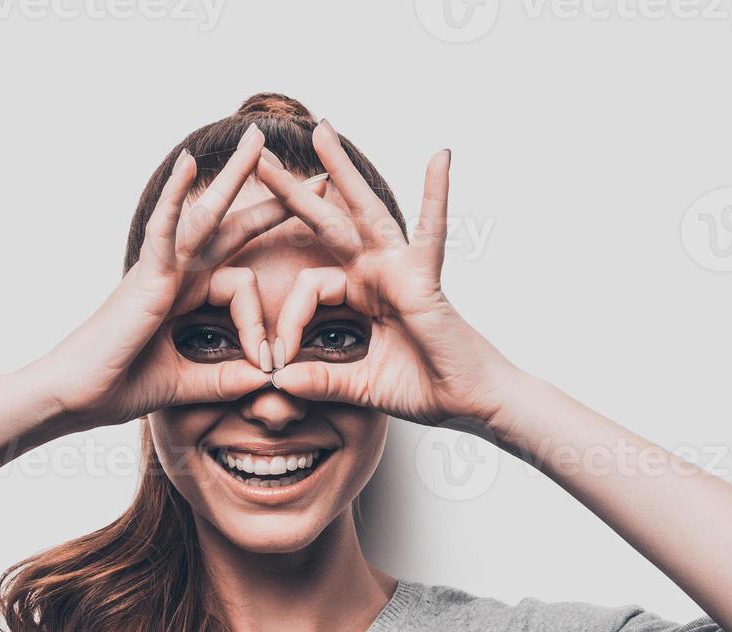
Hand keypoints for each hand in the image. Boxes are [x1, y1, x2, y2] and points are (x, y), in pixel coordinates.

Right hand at [36, 123, 296, 431]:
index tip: (270, 360)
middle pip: (229, 225)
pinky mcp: (145, 275)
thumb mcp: (186, 384)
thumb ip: (224, 380)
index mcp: (185, 296)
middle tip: (312, 175)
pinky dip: (176, 195)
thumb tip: (266, 380)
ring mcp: (160, 269)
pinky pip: (163, 227)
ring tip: (257, 137)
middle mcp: (176, 274)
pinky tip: (189, 163)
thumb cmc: (118, 386)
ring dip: (234, 175)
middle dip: (270, 200)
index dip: (261, 322)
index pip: (241, 282)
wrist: (75, 396)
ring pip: (204, 213)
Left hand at [256, 122, 515, 431]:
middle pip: (327, 224)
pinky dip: (436, 196)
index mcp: (361, 295)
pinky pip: (431, 232)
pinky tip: (440, 158)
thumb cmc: (426, 389)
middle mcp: (378, 273)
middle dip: (294, 193)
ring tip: (323, 130)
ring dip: (343, 170)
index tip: (274, 361)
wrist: (470, 402)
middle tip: (261, 160)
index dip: (287, 323)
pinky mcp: (424, 278)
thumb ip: (321, 381)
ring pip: (365, 211)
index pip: (309, 289)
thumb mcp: (360, 385)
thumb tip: (277, 383)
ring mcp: (401, 269)